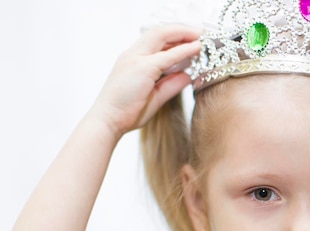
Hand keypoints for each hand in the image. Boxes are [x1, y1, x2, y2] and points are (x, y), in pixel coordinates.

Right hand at [88, 24, 201, 139]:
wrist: (108, 121)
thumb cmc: (126, 112)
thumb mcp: (155, 97)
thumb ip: (170, 85)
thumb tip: (187, 76)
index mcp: (132, 60)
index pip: (154, 41)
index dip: (173, 37)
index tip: (190, 39)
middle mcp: (132, 55)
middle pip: (158, 32)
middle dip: (180, 30)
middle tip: (199, 31)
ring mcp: (136, 59)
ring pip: (161, 36)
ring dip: (182, 33)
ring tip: (200, 34)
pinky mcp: (142, 68)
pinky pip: (168, 55)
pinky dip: (183, 50)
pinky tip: (196, 48)